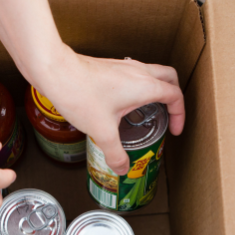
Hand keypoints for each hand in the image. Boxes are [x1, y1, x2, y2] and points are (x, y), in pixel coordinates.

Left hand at [32, 46, 183, 174]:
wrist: (54, 70)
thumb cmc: (80, 93)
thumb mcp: (102, 131)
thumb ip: (115, 153)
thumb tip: (122, 168)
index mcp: (145, 86)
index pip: (175, 96)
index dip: (180, 114)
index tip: (175, 129)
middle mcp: (138, 72)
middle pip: (170, 77)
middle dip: (175, 95)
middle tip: (170, 114)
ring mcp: (124, 66)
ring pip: (152, 72)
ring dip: (157, 89)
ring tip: (150, 110)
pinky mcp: (110, 66)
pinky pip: (135, 73)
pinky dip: (139, 86)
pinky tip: (125, 102)